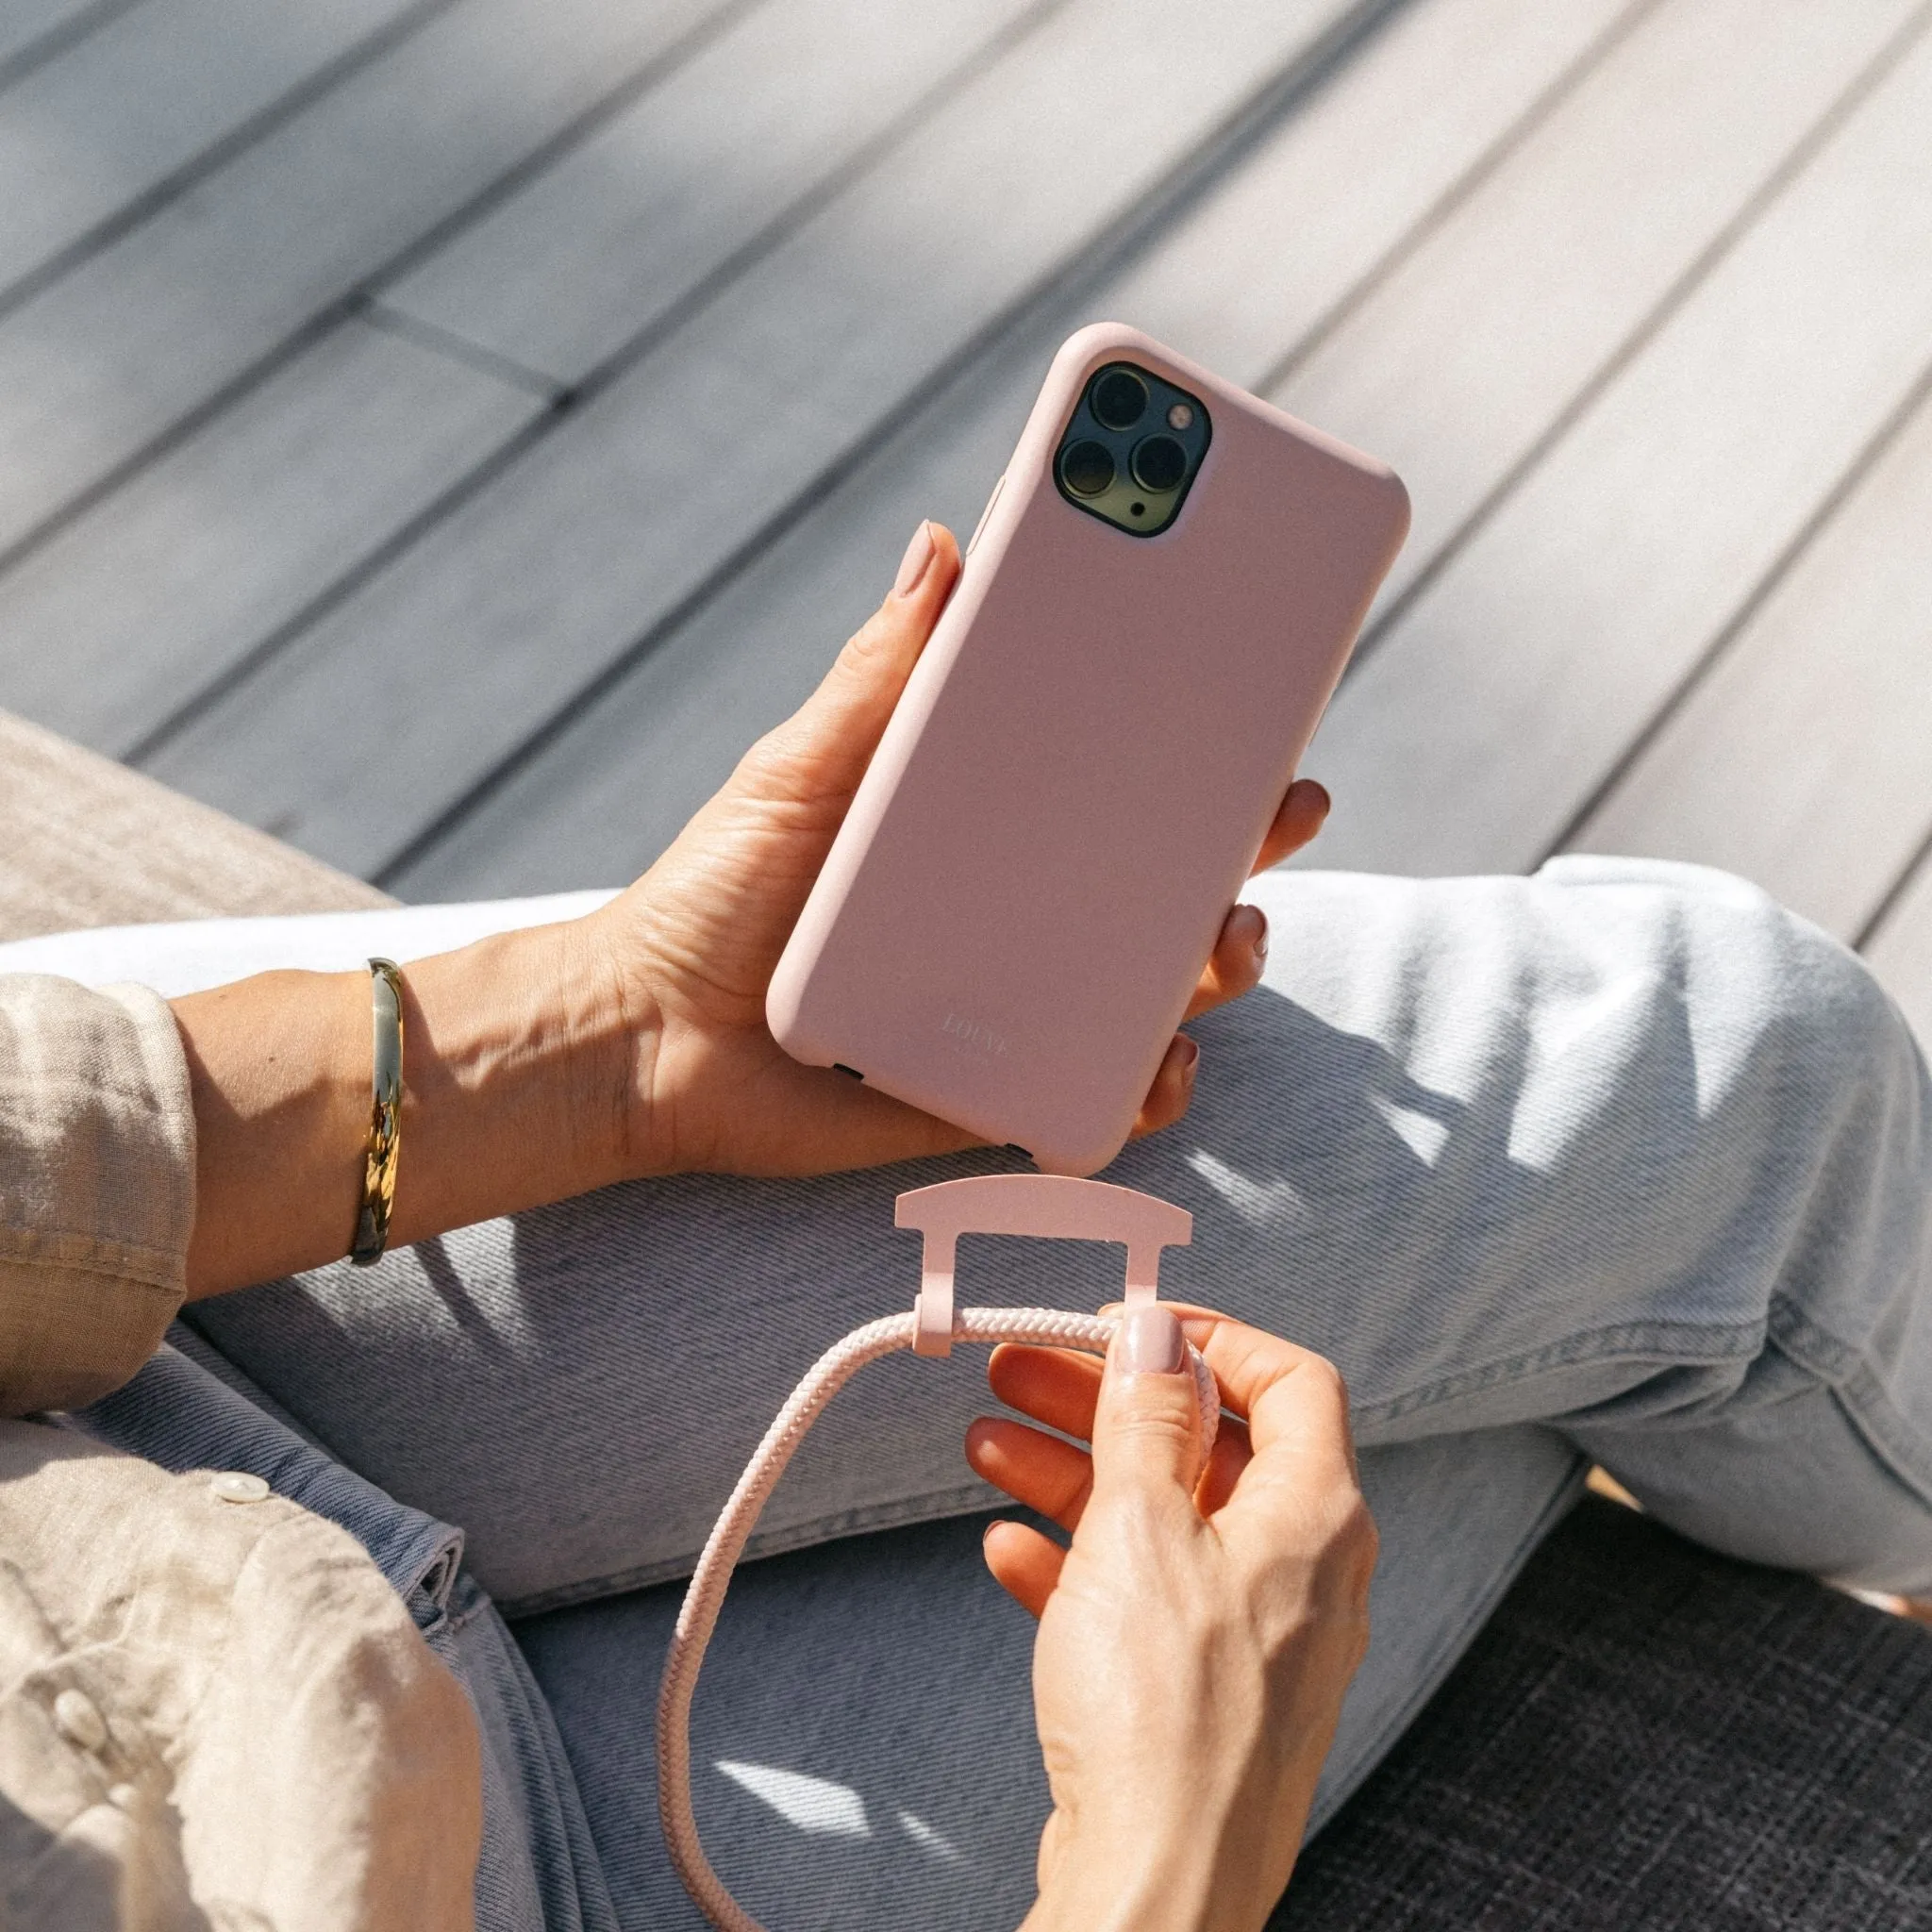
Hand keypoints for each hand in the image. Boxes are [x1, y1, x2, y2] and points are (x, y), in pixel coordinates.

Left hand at [175, 524, 1330, 1293]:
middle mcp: (1024, 910)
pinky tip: (1164, 1059)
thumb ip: (878, 674)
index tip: (1267, 681)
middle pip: (1166, 870)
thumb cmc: (721, 892)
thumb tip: (943, 545)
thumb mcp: (801, 770)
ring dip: (1221, 954)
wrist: (644, 1041)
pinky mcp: (999, 1093)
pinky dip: (1154, 1083)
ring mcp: (1021, 1004)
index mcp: (990, 824)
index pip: (1118, 770)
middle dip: (1247, 832)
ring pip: (1159, 980)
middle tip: (1285, 798)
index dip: (1200, 732)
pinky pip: (1103, 1093)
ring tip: (1227, 931)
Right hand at [965, 1306, 1376, 1931]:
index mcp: (1315, 1515)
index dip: (1209, 1339)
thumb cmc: (1165, 1718)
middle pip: (1206, 1445)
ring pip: (1163, 1519)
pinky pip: (1144, 1598)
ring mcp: (1255, 1636)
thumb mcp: (1141, 1528)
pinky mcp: (1205, 1693)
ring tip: (986, 1446)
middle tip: (1021, 1372)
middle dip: (1106, 1402)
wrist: (1153, 1891)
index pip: (1290, 1380)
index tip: (1127, 1326)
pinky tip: (1009, 1551)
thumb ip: (1147, 1419)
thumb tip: (1157, 1336)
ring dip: (1074, 1472)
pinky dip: (1079, 1564)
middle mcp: (1300, 1569)